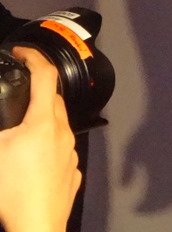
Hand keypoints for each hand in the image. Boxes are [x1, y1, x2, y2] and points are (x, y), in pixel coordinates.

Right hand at [0, 47, 80, 231]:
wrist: (36, 228)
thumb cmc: (11, 193)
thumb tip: (1, 126)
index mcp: (43, 122)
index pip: (45, 76)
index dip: (34, 57)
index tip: (23, 52)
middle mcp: (63, 133)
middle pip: (54, 100)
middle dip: (38, 91)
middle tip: (19, 92)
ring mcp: (70, 153)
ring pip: (60, 125)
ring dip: (43, 120)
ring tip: (21, 129)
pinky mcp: (72, 172)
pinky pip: (61, 150)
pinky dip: (48, 146)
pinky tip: (31, 158)